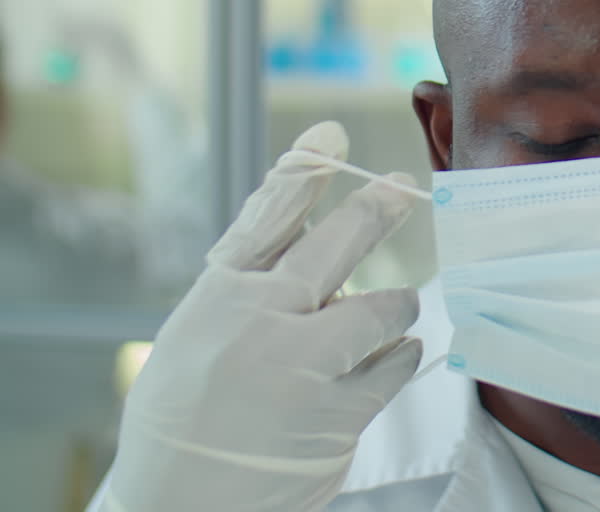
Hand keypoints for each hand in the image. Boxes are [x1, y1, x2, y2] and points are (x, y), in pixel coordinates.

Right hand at [102, 122, 422, 511]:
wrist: (182, 508)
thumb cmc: (192, 414)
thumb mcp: (199, 334)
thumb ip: (254, 282)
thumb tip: (312, 221)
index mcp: (221, 297)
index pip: (268, 217)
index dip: (305, 171)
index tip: (333, 136)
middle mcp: (260, 323)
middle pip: (336, 245)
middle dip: (378, 209)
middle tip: (405, 188)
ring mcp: (301, 369)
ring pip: (382, 308)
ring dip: (395, 306)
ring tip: (394, 311)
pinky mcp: (338, 416)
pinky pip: (397, 365)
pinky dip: (402, 356)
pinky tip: (394, 356)